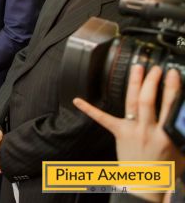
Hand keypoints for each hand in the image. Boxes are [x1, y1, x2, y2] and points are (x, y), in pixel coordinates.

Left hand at [74, 65, 183, 202]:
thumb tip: (182, 113)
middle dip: (152, 81)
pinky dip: (90, 109)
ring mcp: (132, 131)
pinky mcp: (119, 134)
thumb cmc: (165, 168)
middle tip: (155, 68)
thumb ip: (179, 129)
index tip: (172, 74)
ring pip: (132, 103)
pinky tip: (78, 101)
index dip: (172, 87)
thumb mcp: (181, 149)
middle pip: (149, 101)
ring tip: (137, 69)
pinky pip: (103, 120)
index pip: (170, 106)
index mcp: (166, 134)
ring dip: (134, 84)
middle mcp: (148, 130)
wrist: (147, 183)